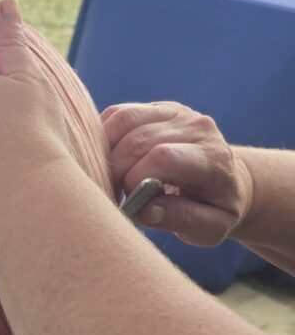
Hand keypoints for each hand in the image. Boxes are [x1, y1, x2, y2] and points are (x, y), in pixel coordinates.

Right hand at [102, 102, 252, 245]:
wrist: (229, 178)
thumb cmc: (216, 207)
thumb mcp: (210, 227)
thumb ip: (180, 219)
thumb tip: (145, 210)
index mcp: (212, 157)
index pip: (163, 157)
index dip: (136, 181)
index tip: (133, 202)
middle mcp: (196, 126)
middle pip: (137, 141)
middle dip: (117, 172)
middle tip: (117, 196)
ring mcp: (175, 112)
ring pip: (123, 121)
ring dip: (105, 153)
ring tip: (111, 178)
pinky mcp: (157, 107)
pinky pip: (118, 114)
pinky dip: (104, 138)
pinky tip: (109, 161)